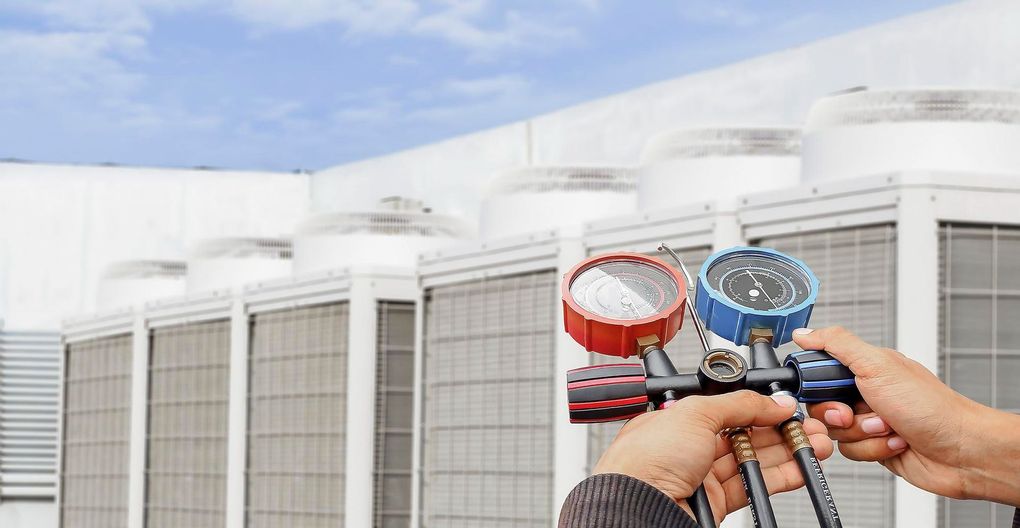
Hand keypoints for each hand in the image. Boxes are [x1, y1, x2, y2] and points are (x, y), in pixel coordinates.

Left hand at [593, 390, 833, 524]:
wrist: (639, 507)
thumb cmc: (646, 461)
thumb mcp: (695, 414)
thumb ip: (738, 404)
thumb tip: (771, 401)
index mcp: (678, 420)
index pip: (727, 409)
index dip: (759, 407)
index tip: (786, 406)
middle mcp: (689, 447)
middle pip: (744, 435)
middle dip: (779, 429)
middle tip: (808, 425)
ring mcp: (702, 476)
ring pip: (752, 460)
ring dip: (786, 452)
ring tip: (816, 444)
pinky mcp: (715, 503)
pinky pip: (753, 487)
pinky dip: (779, 477)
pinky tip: (798, 468)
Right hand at [797, 326, 1019, 506]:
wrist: (961, 451)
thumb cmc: (931, 406)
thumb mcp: (878, 365)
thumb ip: (837, 344)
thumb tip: (804, 332)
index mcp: (865, 367)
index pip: (818, 371)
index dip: (816, 385)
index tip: (827, 391)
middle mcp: (866, 392)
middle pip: (821, 404)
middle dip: (839, 413)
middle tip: (856, 412)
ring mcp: (870, 420)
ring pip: (835, 431)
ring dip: (862, 432)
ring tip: (889, 427)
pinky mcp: (875, 446)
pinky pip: (850, 451)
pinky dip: (873, 448)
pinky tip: (896, 442)